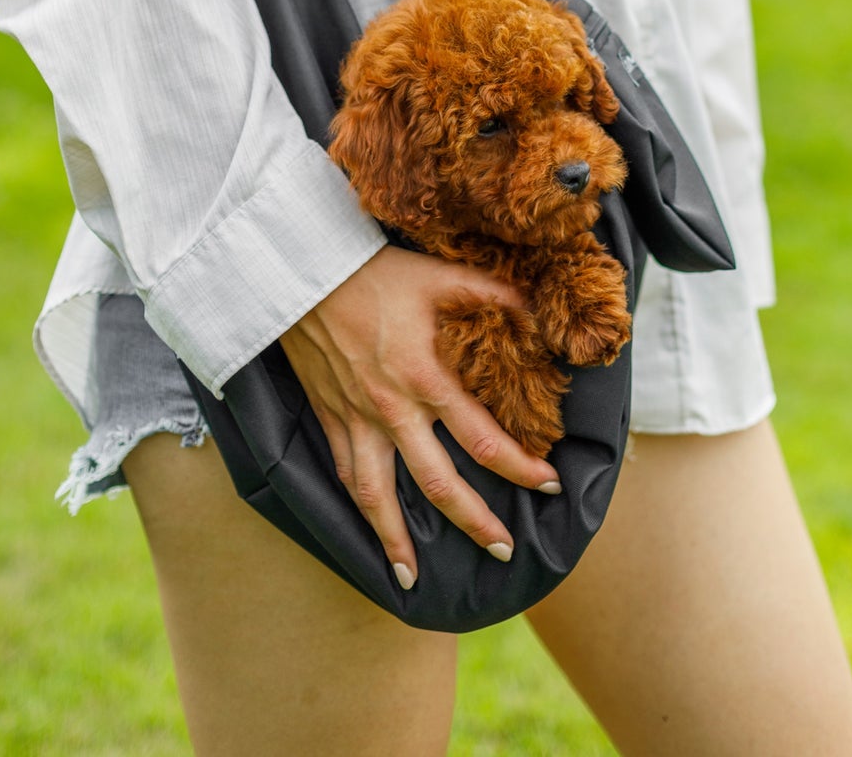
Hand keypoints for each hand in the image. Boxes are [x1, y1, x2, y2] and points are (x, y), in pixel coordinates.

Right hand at [279, 246, 560, 589]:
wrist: (305, 273)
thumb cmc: (376, 272)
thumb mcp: (440, 275)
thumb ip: (493, 295)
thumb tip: (540, 310)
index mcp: (426, 377)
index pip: (483, 438)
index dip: (519, 467)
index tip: (547, 484)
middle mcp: (393, 410)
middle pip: (439, 484)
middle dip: (475, 522)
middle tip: (503, 550)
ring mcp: (357, 420)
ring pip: (379, 498)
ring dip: (399, 541)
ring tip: (413, 579)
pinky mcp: (329, 419)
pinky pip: (345, 476)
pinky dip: (359, 511)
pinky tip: (369, 533)